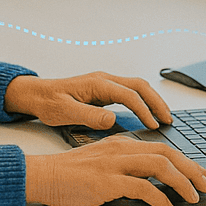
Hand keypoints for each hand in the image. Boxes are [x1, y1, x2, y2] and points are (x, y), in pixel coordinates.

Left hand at [4, 71, 171, 130]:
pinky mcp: (104, 91)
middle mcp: (104, 80)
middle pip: (139, 85)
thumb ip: (88, 116)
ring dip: (152, 101)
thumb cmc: (48, 102)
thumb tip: (111, 120)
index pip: (128, 94)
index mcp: (97, 84)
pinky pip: (130, 93)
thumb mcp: (64, 112)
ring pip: (137, 87)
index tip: (154, 125)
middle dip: (156, 102)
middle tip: (169, 120)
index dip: (144, 109)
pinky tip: (148, 115)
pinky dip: (143, 102)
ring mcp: (105, 84)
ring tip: (164, 118)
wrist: (37, 94)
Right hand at [24, 135, 205, 205]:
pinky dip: (161, 199)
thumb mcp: (102, 163)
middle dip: (192, 170)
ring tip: (193, 197)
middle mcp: (121, 149)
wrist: (44, 175)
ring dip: (182, 183)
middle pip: (167, 154)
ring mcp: (114, 164)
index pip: (161, 147)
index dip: (185, 161)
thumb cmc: (70, 174)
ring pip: (160, 166)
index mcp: (121, 143)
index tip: (199, 174)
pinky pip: (143, 188)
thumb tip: (151, 183)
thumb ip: (125, 167)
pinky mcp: (107, 181)